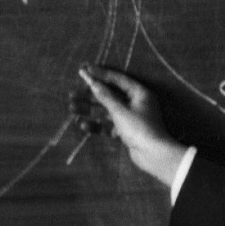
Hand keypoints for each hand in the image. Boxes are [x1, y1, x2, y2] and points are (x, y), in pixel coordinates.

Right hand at [77, 65, 189, 188]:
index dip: (100, 74)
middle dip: (90, 95)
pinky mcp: (126, 132)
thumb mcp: (120, 110)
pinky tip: (83, 125)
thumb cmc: (139, 128)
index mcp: (140, 93)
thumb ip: (106, 97)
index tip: (84, 70)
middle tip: (72, 94)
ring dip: (90, 110)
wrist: (153, 155)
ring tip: (72, 108)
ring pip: (107, 111)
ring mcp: (131, 118)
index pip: (117, 79)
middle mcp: (136, 103)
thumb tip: (94, 83)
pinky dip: (97, 125)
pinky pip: (109, 125)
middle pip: (110, 96)